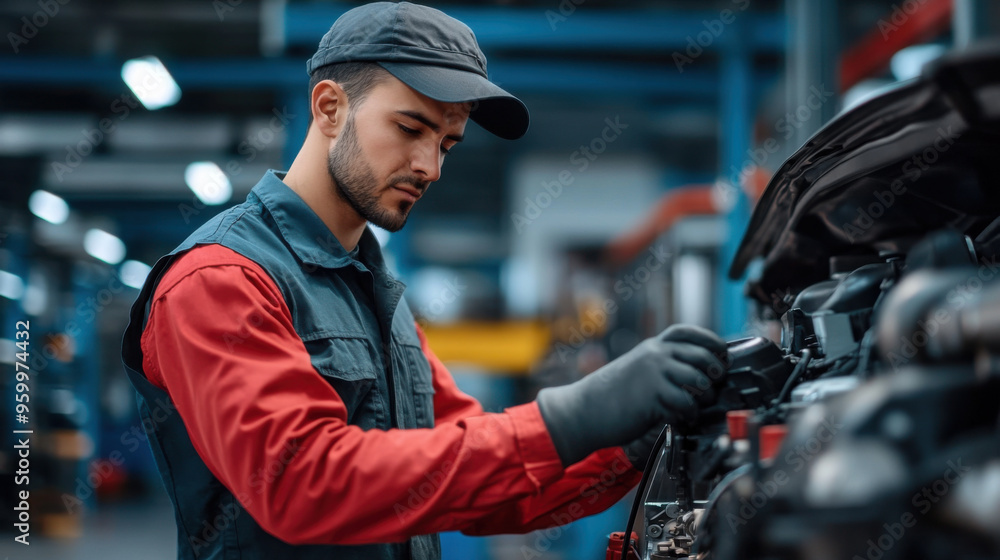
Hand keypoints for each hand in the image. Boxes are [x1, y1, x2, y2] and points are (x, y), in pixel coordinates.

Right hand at [537, 325, 726, 465]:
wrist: (584, 410)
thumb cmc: (611, 395)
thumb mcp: (636, 368)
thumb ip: (662, 365)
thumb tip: (697, 372)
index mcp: (651, 346)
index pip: (688, 333)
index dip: (711, 340)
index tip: (722, 353)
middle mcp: (655, 356)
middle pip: (702, 357)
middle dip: (715, 373)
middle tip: (714, 386)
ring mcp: (655, 374)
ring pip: (699, 381)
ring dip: (705, 396)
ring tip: (697, 405)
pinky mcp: (654, 397)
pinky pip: (686, 403)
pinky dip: (690, 413)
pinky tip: (683, 417)